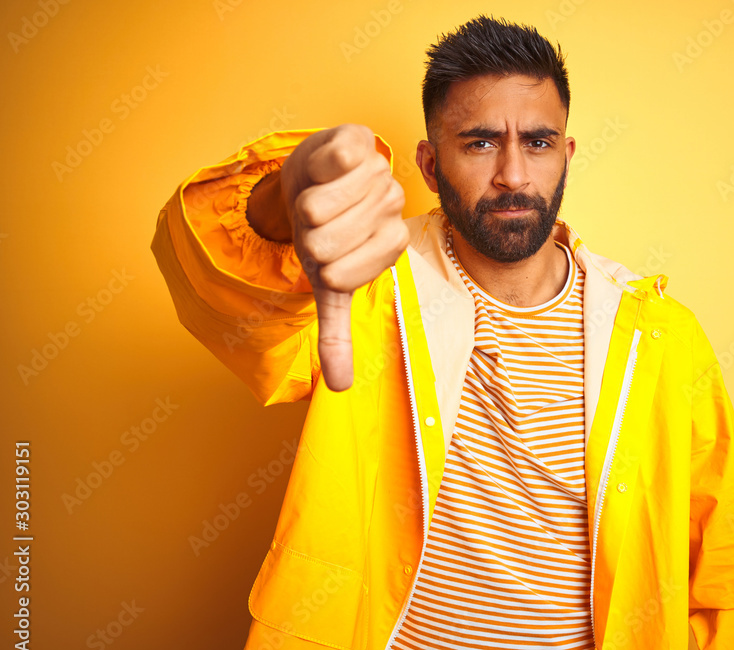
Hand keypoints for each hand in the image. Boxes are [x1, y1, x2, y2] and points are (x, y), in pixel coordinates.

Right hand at [280, 124, 408, 391]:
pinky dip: (319, 168)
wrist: (308, 179)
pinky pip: (340, 161)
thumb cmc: (322, 233)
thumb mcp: (327, 286)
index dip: (320, 266)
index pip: (342, 274)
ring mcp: (380, 174)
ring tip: (318, 197)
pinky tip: (324, 170)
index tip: (325, 256)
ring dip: (306, 202)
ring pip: (324, 203)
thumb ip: (336, 333)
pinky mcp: (361, 141)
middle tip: (317, 225)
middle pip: (325, 238)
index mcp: (388, 247)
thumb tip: (339, 388)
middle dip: (306, 236)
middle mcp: (391, 210)